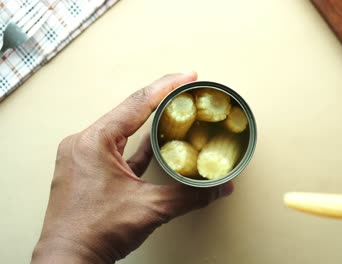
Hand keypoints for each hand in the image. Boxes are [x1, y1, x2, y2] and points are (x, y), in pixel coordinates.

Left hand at [31, 73, 233, 263]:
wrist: (69, 261)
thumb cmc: (94, 232)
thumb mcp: (149, 208)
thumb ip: (189, 195)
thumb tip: (219, 188)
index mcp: (94, 142)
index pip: (137, 103)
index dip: (167, 86)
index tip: (187, 76)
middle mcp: (85, 144)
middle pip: (129, 112)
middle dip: (160, 99)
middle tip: (185, 88)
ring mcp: (85, 158)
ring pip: (123, 130)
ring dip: (149, 122)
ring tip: (174, 111)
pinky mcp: (89, 172)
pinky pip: (119, 150)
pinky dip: (139, 145)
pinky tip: (158, 142)